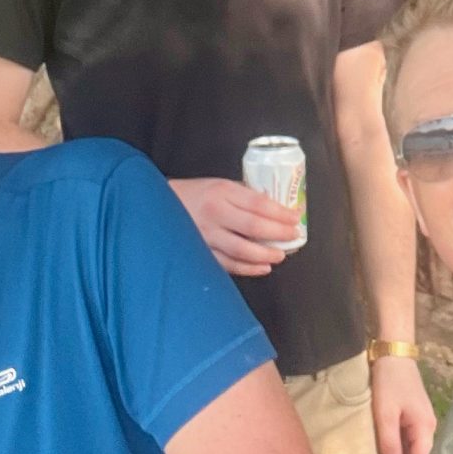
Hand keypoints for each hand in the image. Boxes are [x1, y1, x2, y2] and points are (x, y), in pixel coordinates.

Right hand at [172, 177, 300, 276]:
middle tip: (294, 237)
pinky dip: (248, 268)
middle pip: (253, 227)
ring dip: (265, 254)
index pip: (258, 203)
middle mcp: (214, 213)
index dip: (280, 213)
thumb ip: (243, 195)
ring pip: (242, 250)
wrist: (157, 208)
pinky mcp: (200, 253)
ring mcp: (206, 236)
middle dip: (278, 234)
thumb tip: (274, 207)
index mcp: (221, 191)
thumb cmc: (194, 195)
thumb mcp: (219, 185)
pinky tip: (262, 268)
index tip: (295, 218)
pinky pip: (228, 264)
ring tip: (279, 255)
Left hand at [370, 351, 436, 453]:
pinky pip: (408, 440)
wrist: (394, 354)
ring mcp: (421, 421)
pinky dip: (398, 452)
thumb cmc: (390, 382)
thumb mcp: (386, 414)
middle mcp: (427, 427)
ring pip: (413, 451)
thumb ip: (390, 443)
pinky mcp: (413, 415)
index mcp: (425, 428)